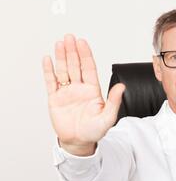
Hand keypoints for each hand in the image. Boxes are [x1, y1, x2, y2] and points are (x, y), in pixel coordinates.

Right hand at [42, 34, 125, 154]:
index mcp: (93, 91)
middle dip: (72, 51)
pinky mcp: (55, 99)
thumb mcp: (108, 117)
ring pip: (63, 71)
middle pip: (75, 66)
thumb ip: (114, 102)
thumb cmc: (94, 131)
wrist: (79, 142)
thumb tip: (122, 87)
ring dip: (61, 57)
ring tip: (60, 43)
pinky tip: (48, 59)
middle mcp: (79, 89)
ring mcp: (67, 92)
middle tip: (69, 37)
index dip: (85, 55)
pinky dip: (49, 71)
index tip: (82, 43)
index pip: (89, 68)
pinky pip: (51, 82)